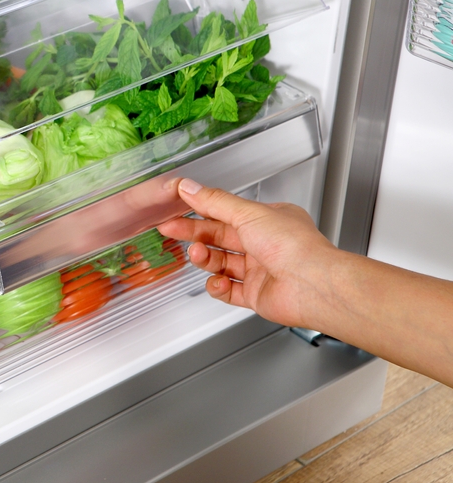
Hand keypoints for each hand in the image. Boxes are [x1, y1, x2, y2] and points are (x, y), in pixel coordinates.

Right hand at [156, 178, 341, 328]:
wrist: (312, 286)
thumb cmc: (294, 247)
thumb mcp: (248, 213)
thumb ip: (214, 202)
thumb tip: (190, 188)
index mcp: (268, 220)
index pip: (226, 213)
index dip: (200, 210)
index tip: (178, 208)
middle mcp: (265, 244)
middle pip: (219, 238)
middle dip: (194, 234)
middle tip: (170, 230)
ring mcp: (260, 271)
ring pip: (221, 264)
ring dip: (205, 259)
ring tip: (197, 255)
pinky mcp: (256, 295)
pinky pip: (227, 291)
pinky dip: (218, 287)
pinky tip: (219, 282)